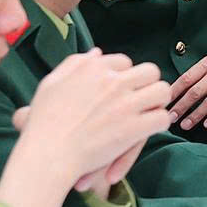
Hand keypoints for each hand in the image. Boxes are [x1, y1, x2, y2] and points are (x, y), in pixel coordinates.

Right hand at [2, 50, 171, 206]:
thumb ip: (74, 64)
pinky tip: (149, 129)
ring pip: (162, 91)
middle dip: (148, 84)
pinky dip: (158, 124)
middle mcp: (113, 81)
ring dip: (158, 102)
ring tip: (150, 111)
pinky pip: (162, 118)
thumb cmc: (44, 122)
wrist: (48, 153)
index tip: (120, 91)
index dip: (124, 76)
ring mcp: (125, 104)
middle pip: (150, 71)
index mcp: (94, 68)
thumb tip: (97, 53)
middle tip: (142, 98)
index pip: (124, 62)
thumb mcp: (52, 83)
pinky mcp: (133, 127)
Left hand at [168, 47, 206, 130]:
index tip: (164, 102)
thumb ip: (197, 74)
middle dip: (181, 107)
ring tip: (185, 125)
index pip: (187, 79)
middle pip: (195, 92)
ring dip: (195, 115)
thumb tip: (176, 91)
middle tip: (171, 117)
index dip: (174, 92)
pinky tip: (206, 124)